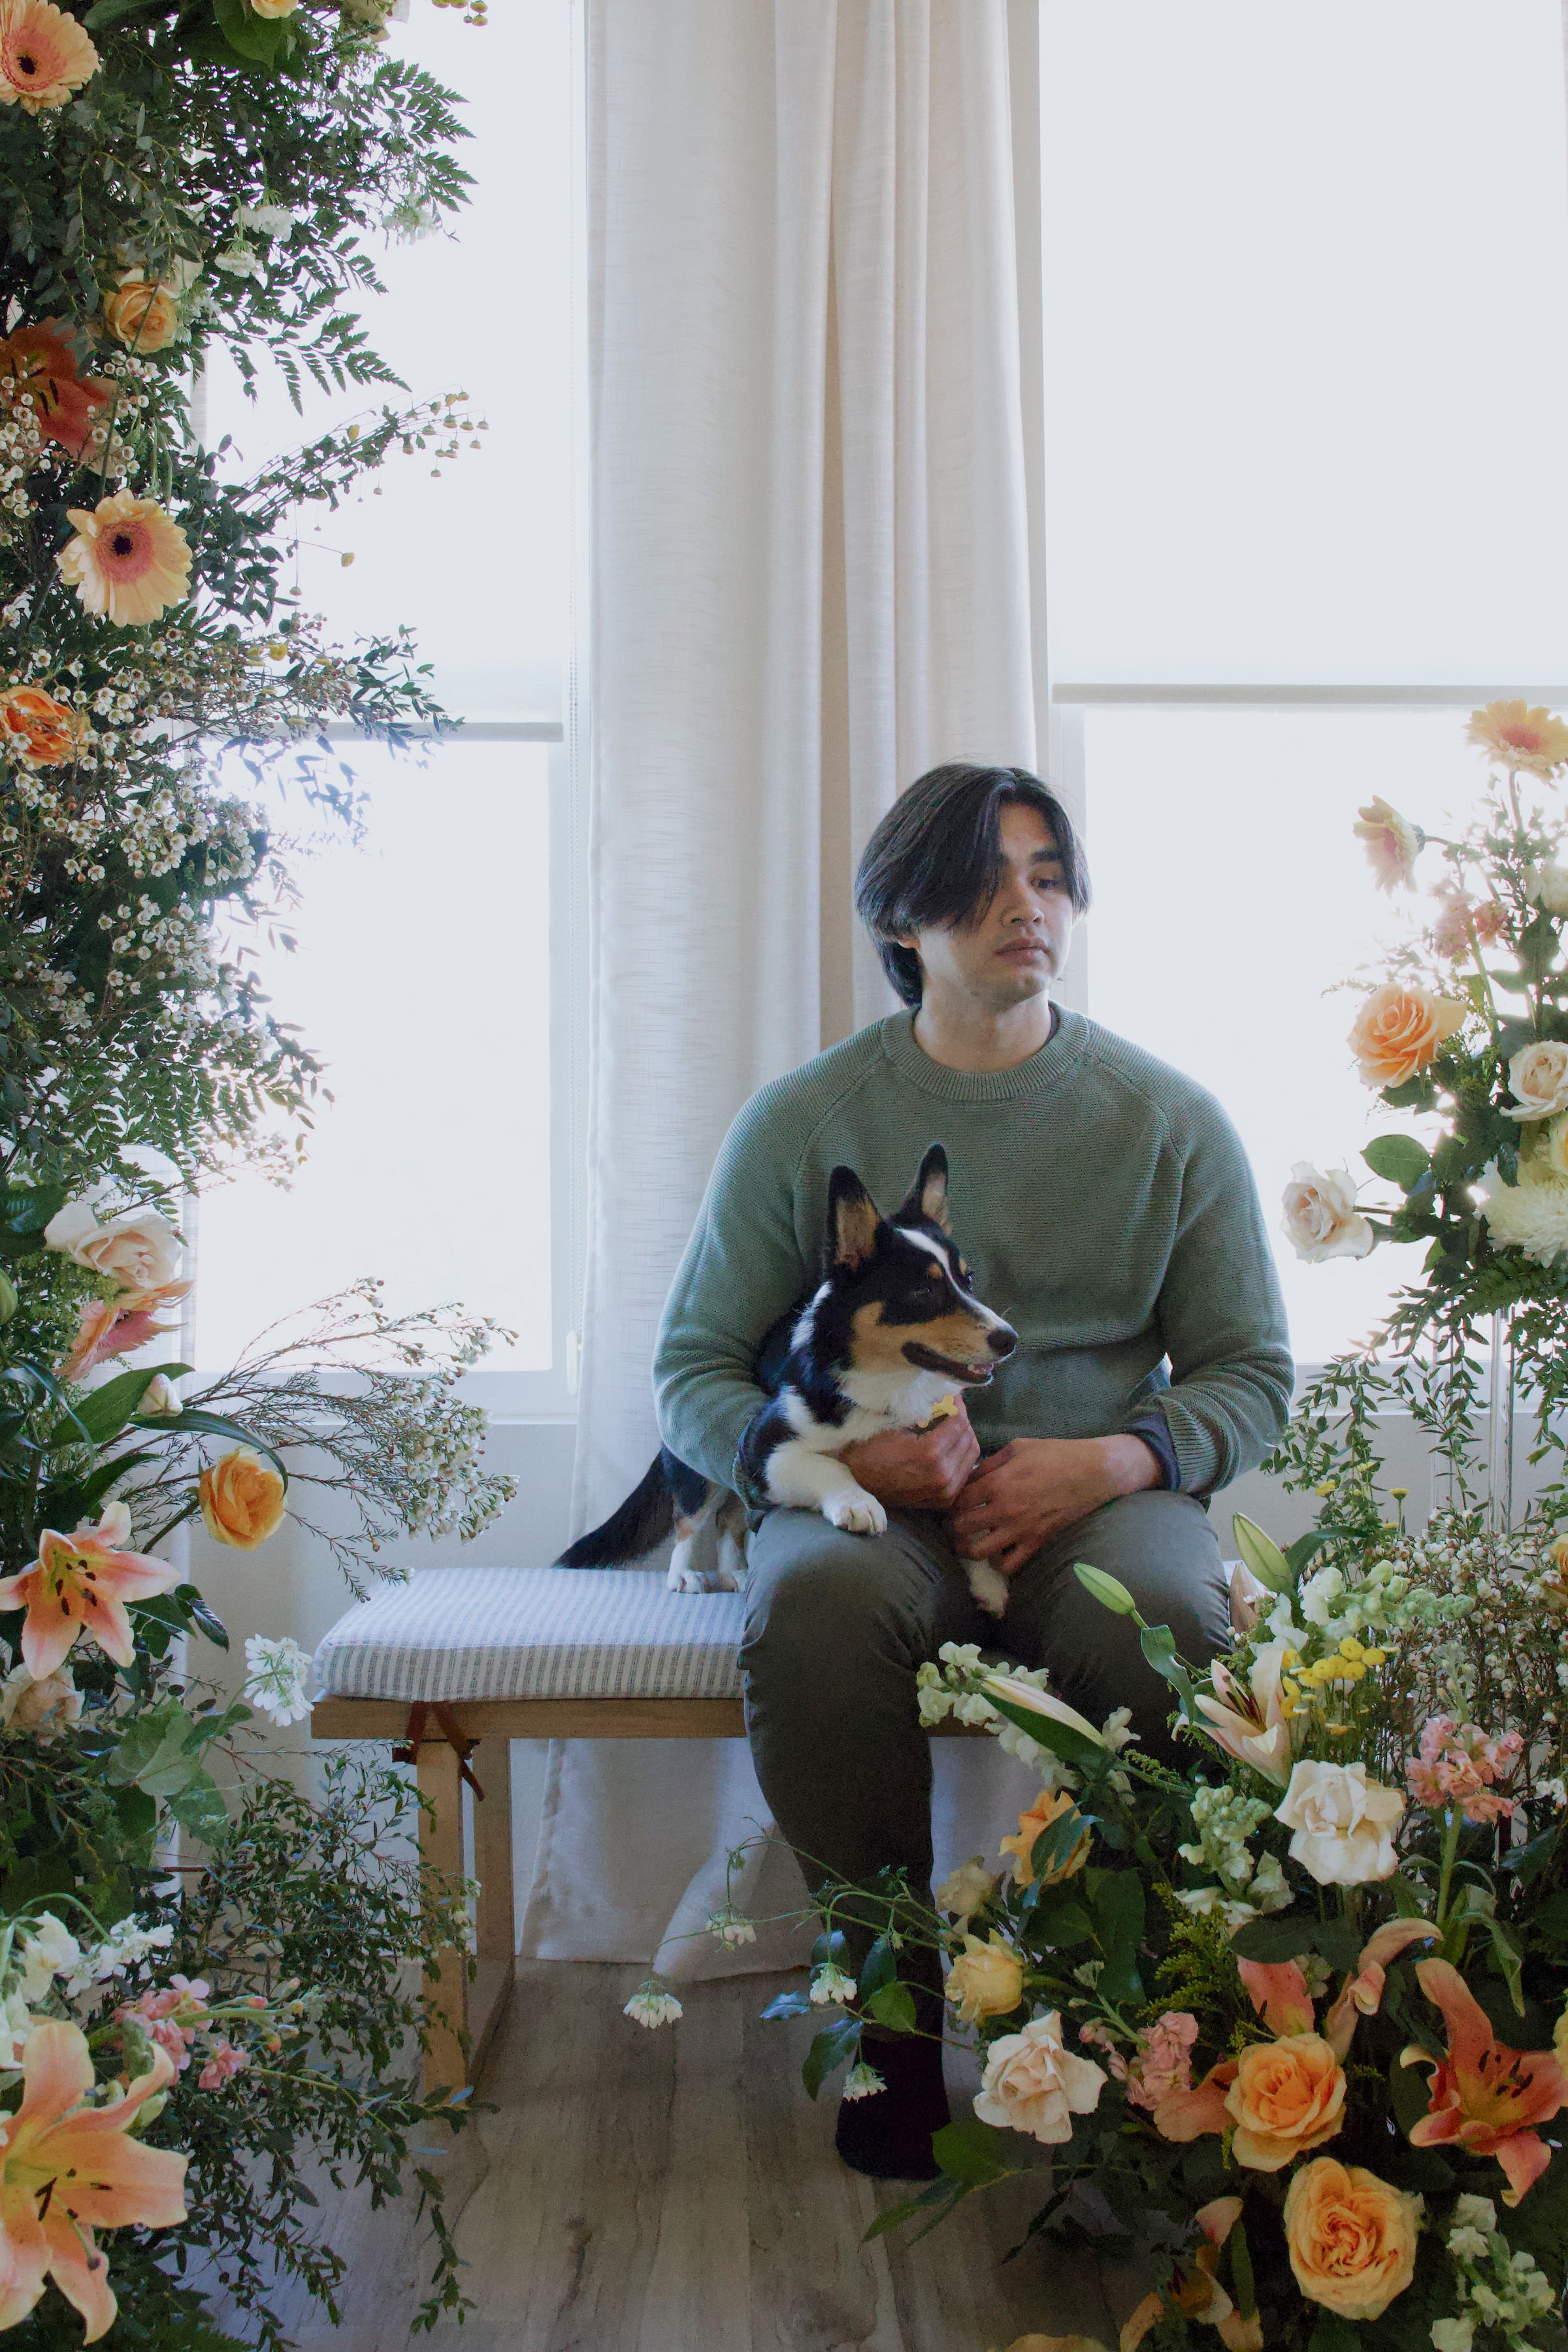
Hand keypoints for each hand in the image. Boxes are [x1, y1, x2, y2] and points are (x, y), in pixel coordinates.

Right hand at [837, 1399, 981, 1511]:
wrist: (858, 1481)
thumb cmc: (872, 1449)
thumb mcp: (896, 1424)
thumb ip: (925, 1411)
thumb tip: (946, 1396)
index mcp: (931, 1454)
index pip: (959, 1422)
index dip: (957, 1406)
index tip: (952, 1397)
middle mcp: (943, 1475)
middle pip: (969, 1438)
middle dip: (962, 1421)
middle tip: (952, 1410)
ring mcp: (945, 1491)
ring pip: (971, 1456)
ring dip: (964, 1438)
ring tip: (951, 1428)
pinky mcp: (944, 1500)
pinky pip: (964, 1473)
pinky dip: (961, 1457)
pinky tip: (949, 1448)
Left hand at [945, 1435, 1160, 1580]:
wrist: (1092, 1473)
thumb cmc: (1054, 1454)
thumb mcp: (1016, 1448)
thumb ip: (989, 1464)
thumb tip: (968, 1476)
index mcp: (997, 1482)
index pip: (957, 1500)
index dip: (948, 1503)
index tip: (947, 1503)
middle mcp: (1004, 1509)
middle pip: (961, 1528)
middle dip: (950, 1527)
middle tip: (950, 1524)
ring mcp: (1020, 1530)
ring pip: (978, 1552)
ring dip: (967, 1549)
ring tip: (966, 1543)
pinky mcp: (1036, 1543)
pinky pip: (1009, 1565)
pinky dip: (997, 1562)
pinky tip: (996, 1552)